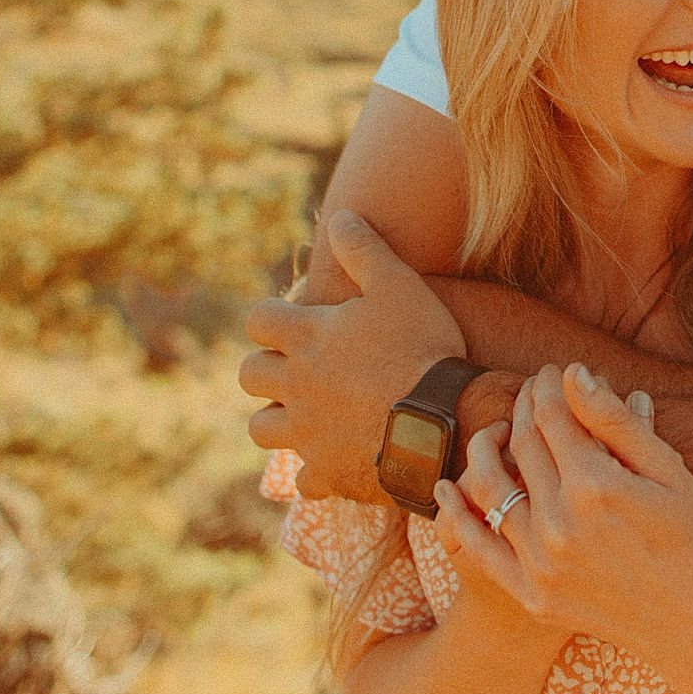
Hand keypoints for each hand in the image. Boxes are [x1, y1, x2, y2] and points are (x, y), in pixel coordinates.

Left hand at [239, 210, 466, 501]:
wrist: (443, 421)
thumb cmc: (422, 347)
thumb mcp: (398, 285)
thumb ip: (364, 250)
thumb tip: (340, 215)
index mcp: (307, 339)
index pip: (258, 321)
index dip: (271, 318)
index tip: (291, 321)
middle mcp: (296, 387)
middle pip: (249, 376)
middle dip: (266, 369)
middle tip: (297, 367)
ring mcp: (306, 434)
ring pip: (261, 429)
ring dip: (277, 420)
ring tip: (305, 413)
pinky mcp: (327, 472)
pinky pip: (304, 478)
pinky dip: (316, 469)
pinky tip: (337, 459)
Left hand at [433, 364, 692, 650]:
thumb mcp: (669, 471)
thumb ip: (616, 422)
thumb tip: (574, 373)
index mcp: (595, 486)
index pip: (552, 415)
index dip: (548, 385)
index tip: (553, 371)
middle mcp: (559, 523)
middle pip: (522, 444)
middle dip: (523, 406)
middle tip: (531, 390)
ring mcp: (540, 563)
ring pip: (489, 486)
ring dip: (484, 449)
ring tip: (495, 433)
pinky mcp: (532, 594)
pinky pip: (478, 545)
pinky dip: (455, 513)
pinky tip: (444, 487)